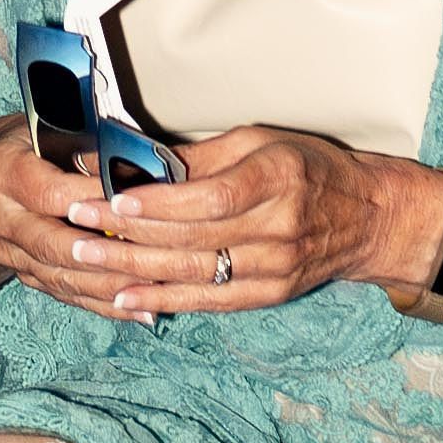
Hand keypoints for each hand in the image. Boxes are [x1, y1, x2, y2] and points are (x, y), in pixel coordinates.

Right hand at [0, 120, 162, 324]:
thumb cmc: (29, 143)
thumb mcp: (47, 129)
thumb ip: (82, 147)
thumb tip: (131, 165)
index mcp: (2, 171)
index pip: (50, 192)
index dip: (92, 199)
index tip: (132, 204)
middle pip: (51, 245)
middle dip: (101, 257)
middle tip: (145, 262)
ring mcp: (8, 250)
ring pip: (59, 277)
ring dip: (106, 286)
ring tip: (149, 290)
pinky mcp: (23, 273)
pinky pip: (63, 293)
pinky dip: (100, 303)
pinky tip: (133, 309)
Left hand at [60, 128, 436, 318]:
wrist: (367, 217)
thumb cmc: (308, 166)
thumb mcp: (261, 141)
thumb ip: (202, 156)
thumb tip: (138, 158)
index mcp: (276, 178)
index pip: (210, 197)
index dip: (159, 203)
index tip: (112, 198)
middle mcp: (276, 229)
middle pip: (192, 238)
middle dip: (127, 232)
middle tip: (75, 224)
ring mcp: (273, 269)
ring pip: (192, 272)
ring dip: (132, 268)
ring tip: (84, 258)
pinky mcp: (267, 295)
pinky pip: (207, 301)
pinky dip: (163, 300)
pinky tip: (124, 297)